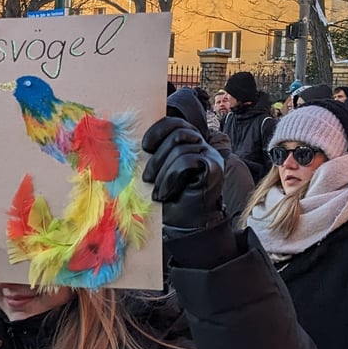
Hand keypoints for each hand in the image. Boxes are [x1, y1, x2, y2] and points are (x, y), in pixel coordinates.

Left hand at [141, 117, 224, 231]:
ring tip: (157, 190)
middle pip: (178, 133)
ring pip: (181, 148)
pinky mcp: (214, 167)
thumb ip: (155, 154)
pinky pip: (188, 161)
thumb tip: (133, 143)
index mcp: (189, 142)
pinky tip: (165, 193)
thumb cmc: (171, 198)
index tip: (145, 147)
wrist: (187, 225)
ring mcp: (211, 155)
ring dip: (163, 172)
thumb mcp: (159, 172)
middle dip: (157, 158)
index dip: (158, 130)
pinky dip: (171, 178)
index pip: (175, 123)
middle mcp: (203, 145)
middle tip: (147, 179)